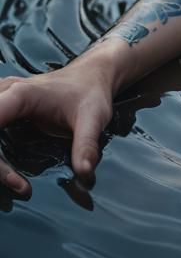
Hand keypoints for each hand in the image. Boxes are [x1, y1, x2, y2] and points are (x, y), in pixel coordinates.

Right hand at [0, 57, 115, 197]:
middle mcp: (4, 93)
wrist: (92, 73)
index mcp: (20, 95)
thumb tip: (84, 173)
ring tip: (15, 180)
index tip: (15, 179)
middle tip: (18, 184)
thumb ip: (87, 144)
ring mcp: (1, 98)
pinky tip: (8, 169)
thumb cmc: (91, 92)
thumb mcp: (94, 117)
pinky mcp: (2, 106)